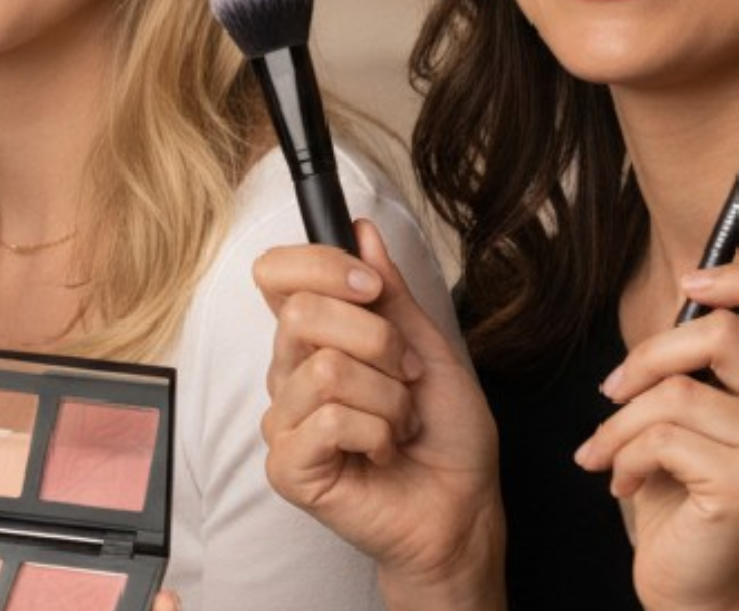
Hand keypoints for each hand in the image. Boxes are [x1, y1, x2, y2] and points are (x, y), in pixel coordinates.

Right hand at [255, 219, 501, 605]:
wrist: (462, 508)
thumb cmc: (446, 435)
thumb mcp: (428, 348)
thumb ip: (390, 293)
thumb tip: (360, 231)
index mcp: (315, 339)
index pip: (276, 274)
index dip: (320, 266)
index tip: (372, 288)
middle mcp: (289, 374)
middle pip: (302, 314)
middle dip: (378, 342)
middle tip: (406, 378)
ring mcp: (284, 422)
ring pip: (326, 371)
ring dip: (388, 399)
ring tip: (400, 425)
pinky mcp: (287, 467)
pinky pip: (327, 421)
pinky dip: (375, 433)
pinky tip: (382, 452)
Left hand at [581, 265, 738, 610]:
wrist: (694, 579)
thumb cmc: (683, 490)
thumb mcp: (693, 410)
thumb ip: (700, 357)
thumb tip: (685, 288)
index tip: (690, 286)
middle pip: (723, 333)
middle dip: (646, 357)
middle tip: (614, 392)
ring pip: (676, 391)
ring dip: (619, 423)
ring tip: (608, 453)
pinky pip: (661, 437)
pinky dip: (622, 455)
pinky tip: (623, 482)